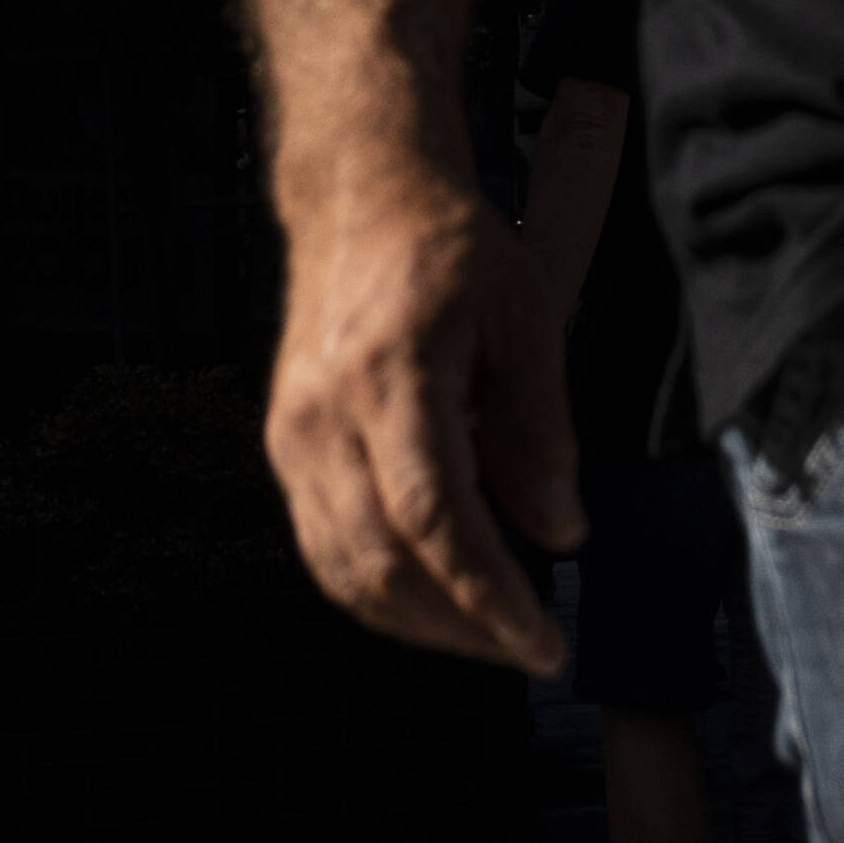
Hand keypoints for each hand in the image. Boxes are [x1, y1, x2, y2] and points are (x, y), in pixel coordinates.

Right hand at [258, 169, 572, 669]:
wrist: (360, 194)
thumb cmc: (447, 245)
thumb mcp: (525, 319)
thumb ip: (543, 432)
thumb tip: (559, 534)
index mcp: (389, 375)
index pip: (433, 521)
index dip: (488, 597)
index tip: (541, 644)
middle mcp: (324, 413)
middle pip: (382, 563)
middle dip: (461, 627)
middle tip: (527, 648)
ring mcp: (292, 434)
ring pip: (343, 571)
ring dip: (419, 623)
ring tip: (488, 633)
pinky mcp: (284, 445)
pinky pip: (322, 547)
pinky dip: (377, 591)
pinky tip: (433, 596)